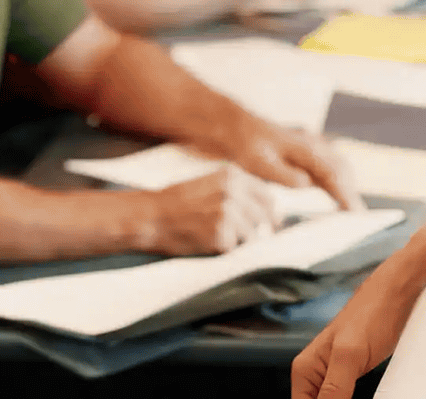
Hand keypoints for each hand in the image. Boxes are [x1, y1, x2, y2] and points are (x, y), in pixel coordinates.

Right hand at [143, 164, 279, 255]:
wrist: (152, 216)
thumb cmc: (177, 201)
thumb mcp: (210, 182)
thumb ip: (236, 190)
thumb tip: (263, 207)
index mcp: (233, 176)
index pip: (267, 196)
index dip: (270, 211)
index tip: (273, 221)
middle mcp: (234, 192)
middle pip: (263, 216)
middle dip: (260, 228)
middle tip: (253, 237)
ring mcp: (228, 214)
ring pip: (251, 234)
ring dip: (239, 240)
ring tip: (216, 236)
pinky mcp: (221, 235)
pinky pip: (233, 248)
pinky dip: (223, 249)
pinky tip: (207, 242)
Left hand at [226, 112, 363, 210]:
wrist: (241, 129)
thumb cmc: (249, 147)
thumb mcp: (261, 163)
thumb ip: (285, 174)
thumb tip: (307, 184)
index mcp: (305, 147)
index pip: (332, 173)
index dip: (345, 193)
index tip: (354, 212)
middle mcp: (315, 143)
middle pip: (342, 168)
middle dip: (351, 192)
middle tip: (358, 218)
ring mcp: (315, 145)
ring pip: (339, 167)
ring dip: (347, 187)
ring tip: (352, 212)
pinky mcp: (311, 152)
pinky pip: (331, 167)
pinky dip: (338, 183)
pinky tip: (339, 198)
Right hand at [292, 259, 425, 398]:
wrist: (400, 290)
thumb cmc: (375, 311)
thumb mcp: (350, 356)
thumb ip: (332, 390)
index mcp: (305, 370)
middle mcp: (315, 373)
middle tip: (353, 394)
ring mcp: (334, 373)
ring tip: (357, 391)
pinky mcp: (352, 373)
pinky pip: (346, 398)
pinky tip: (373, 397)